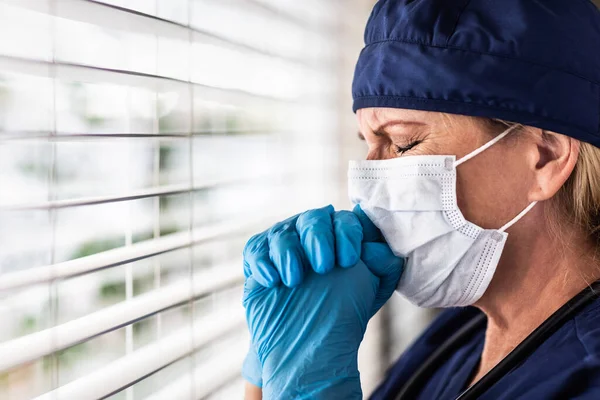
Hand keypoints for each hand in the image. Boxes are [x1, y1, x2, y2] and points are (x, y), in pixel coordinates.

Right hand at [242, 210, 403, 398]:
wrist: (307, 346)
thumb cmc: (343, 314)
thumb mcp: (373, 288)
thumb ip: (383, 261)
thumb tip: (375, 245)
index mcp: (341, 235)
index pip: (344, 220)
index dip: (347, 234)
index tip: (348, 260)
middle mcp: (311, 234)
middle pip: (312, 219)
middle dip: (318, 239)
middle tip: (323, 267)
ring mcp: (284, 245)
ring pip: (283, 232)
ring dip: (289, 253)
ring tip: (294, 281)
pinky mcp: (259, 259)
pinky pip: (256, 249)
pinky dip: (263, 262)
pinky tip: (272, 281)